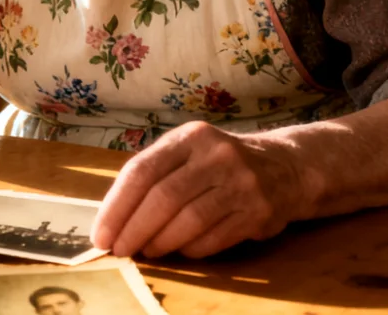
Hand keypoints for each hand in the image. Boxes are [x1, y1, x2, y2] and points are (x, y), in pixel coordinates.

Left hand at [90, 122, 314, 258]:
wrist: (286, 167)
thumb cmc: (219, 163)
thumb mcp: (188, 151)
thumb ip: (154, 174)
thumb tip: (112, 218)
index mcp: (191, 136)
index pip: (142, 171)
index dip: (116, 206)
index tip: (101, 233)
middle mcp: (217, 155)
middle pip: (163, 198)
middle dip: (134, 230)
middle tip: (119, 250)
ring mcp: (242, 183)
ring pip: (189, 221)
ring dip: (161, 243)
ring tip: (148, 251)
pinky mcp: (259, 211)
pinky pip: (214, 239)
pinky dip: (190, 250)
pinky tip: (180, 251)